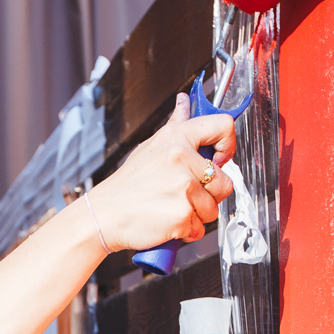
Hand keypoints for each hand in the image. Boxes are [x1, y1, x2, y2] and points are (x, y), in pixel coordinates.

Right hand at [84, 93, 236, 250]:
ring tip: (171, 207)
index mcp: (177, 138)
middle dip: (209, 195)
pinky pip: (200, 228)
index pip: (223, 126)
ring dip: (197, 215)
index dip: (228, 145)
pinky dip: (186, 231)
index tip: (220, 158)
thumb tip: (185, 103)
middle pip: (224, 182)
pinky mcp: (183, 214)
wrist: (105, 215)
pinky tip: (167, 221)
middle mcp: (182, 158)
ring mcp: (183, 187)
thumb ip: (176, 126)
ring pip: (213, 209)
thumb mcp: (151, 147)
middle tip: (183, 195)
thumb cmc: (127, 185)